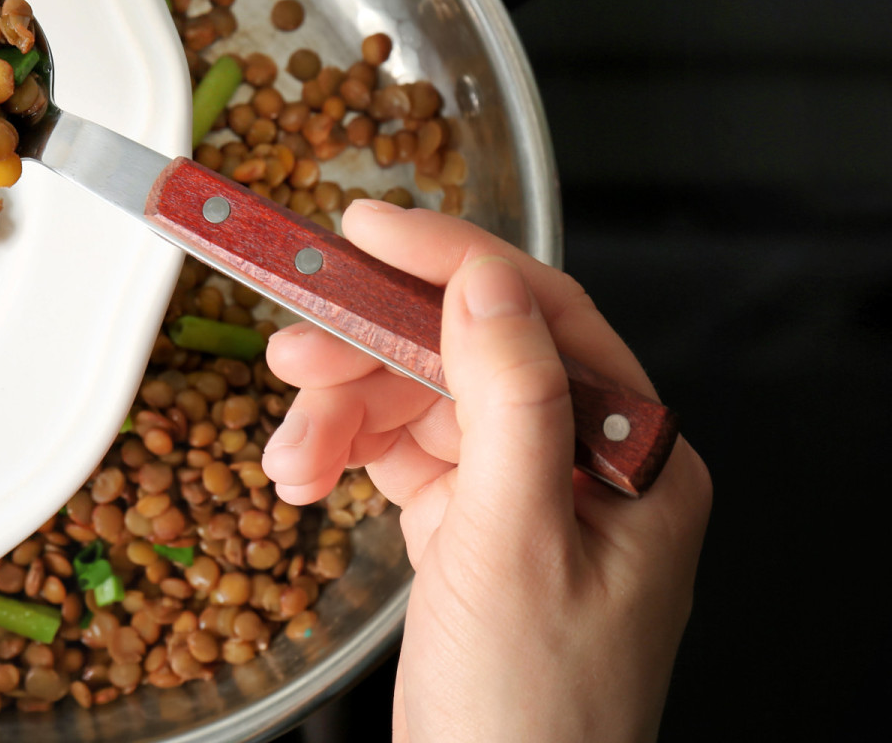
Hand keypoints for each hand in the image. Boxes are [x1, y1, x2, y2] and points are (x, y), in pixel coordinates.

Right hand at [259, 200, 709, 742]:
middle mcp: (584, 468)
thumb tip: (488, 285)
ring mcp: (524, 499)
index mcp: (633, 460)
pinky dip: (343, 456)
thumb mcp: (515, 541)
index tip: (363, 229)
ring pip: (418, 402)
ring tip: (291, 456)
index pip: (542, 316)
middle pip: (464, 355)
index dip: (449, 261)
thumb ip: (510, 400)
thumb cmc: (530, 714)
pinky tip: (304, 479)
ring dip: (341, 415)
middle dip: (368, 353)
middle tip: (291, 354)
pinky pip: (399, 456)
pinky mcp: (470, 530)